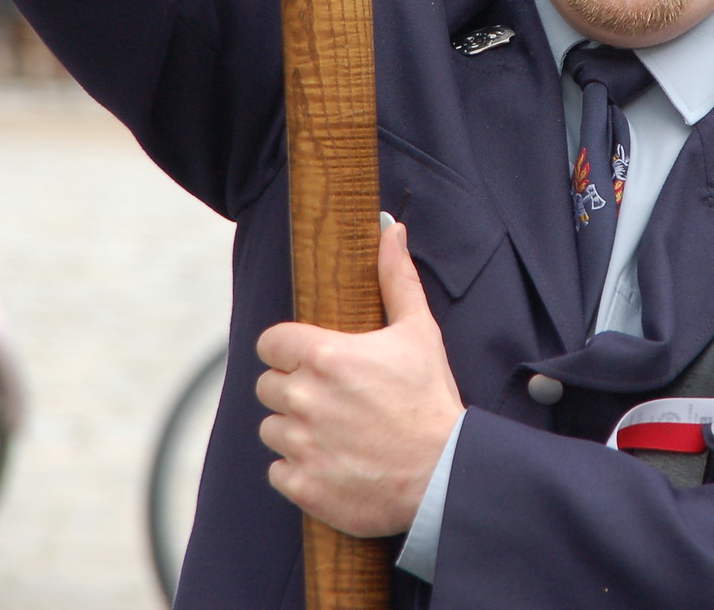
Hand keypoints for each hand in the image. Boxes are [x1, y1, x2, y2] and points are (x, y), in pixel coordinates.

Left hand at [255, 217, 463, 536]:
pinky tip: (335, 463)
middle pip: (268, 386)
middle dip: (295, 390)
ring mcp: (300, 444)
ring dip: (296, 431)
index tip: (315, 362)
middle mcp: (304, 398)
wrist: (445, 473)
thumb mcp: (419, 332)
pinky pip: (278, 471)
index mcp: (324, 356)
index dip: (290, 351)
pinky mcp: (302, 485)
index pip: (270, 343)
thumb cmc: (431, 399)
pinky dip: (301, 470)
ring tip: (338, 434)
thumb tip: (391, 228)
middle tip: (335, 401)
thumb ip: (396, 278)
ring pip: (272, 429)